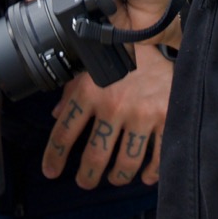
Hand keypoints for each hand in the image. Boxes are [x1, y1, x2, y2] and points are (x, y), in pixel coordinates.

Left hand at [43, 55, 171, 187]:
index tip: (51, 172)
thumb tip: (57, 114)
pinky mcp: (166, 118)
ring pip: (125, 163)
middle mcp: (113, 105)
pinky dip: (150, 172)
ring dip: (117, 176)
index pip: (64, 133)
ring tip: (114, 177)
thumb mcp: (90, 66)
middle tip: (85, 181)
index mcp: (89, 91)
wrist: (162, 37)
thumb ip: (72, 91)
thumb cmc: (121, 53)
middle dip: (87, 176)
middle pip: (94, 156)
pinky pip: (157, 157)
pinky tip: (145, 176)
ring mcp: (141, 114)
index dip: (54, 157)